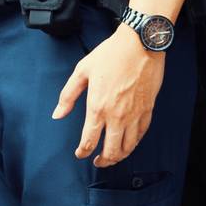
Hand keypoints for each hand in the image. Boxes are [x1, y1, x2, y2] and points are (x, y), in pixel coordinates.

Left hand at [53, 25, 165, 166]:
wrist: (140, 43)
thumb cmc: (111, 54)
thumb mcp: (82, 71)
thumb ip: (68, 95)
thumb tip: (57, 114)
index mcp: (97, 107)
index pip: (89, 141)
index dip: (83, 152)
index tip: (80, 154)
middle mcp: (117, 116)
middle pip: (110, 151)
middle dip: (102, 161)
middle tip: (97, 161)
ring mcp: (134, 114)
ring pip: (128, 147)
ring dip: (119, 156)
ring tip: (113, 156)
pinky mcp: (148, 109)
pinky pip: (141, 134)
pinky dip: (134, 143)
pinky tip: (129, 143)